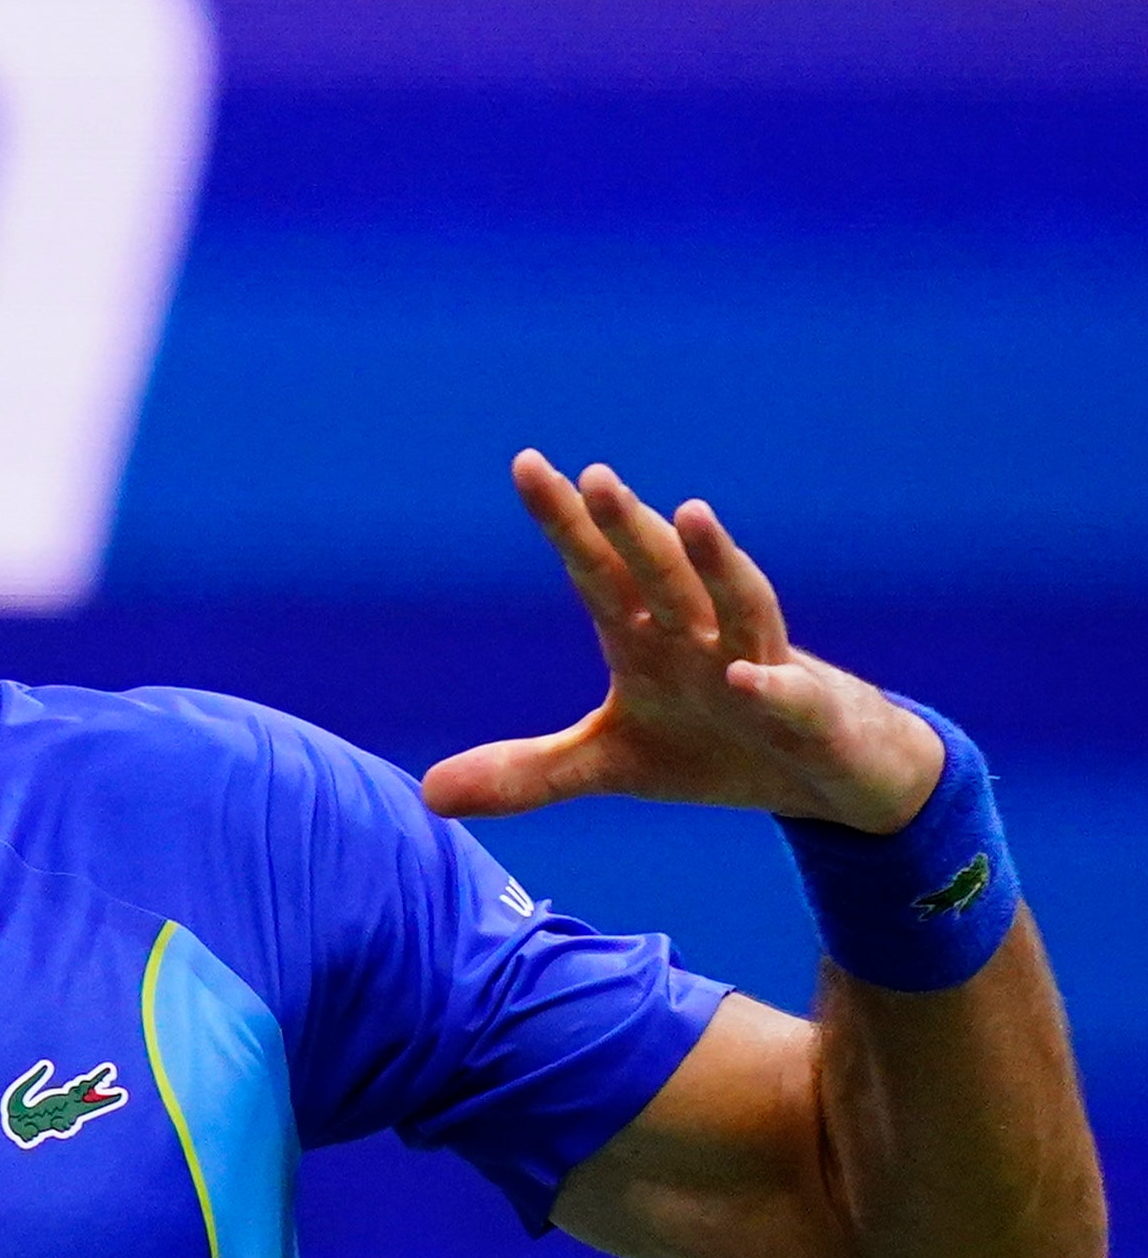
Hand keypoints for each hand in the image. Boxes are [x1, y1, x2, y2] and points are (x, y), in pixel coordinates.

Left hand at [426, 456, 942, 831]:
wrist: (830, 778)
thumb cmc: (716, 748)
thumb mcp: (610, 765)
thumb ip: (526, 772)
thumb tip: (427, 793)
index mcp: (649, 639)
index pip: (599, 571)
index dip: (568, 523)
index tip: (528, 464)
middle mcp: (703, 638)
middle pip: (661, 573)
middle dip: (629, 526)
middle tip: (595, 475)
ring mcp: (762, 669)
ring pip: (740, 606)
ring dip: (716, 563)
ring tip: (690, 513)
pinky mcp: (810, 717)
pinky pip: (791, 697)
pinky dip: (773, 685)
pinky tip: (744, 674)